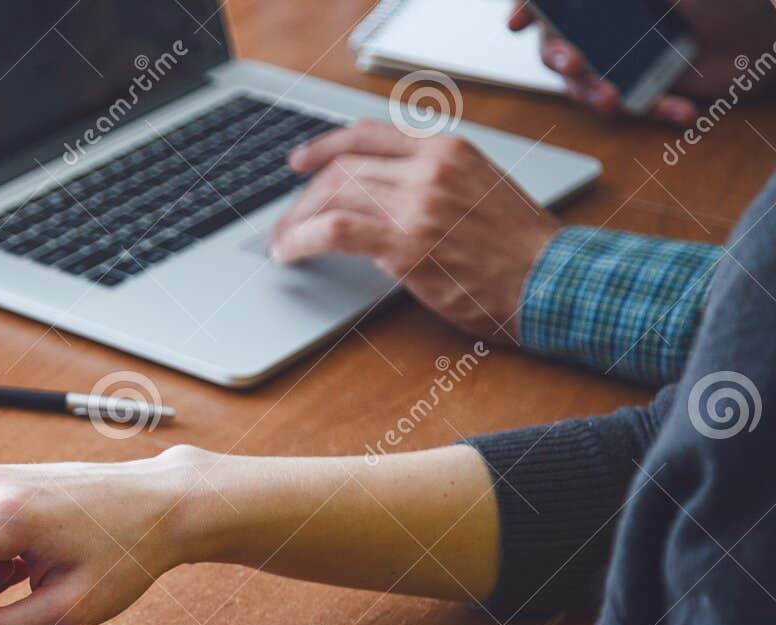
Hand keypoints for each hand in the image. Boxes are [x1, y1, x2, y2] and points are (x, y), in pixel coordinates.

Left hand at [269, 121, 558, 340]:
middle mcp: (429, 168)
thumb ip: (435, 182)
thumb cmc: (520, 249)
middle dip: (306, 198)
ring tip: (283, 244)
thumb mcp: (480, 190)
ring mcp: (417, 204)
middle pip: (343, 169)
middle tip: (287, 222)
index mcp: (448, 149)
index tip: (301, 161)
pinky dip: (301, 240)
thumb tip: (384, 195)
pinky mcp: (405, 244)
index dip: (326, 146)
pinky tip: (291, 253)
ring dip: (296, 222)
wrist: (551, 280)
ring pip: (333, 197)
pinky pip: (333, 231)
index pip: (369, 134)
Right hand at [509, 0, 775, 124]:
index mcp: (608, 0)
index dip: (529, 8)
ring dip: (594, 94)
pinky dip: (656, 111)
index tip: (518, 22)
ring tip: (613, 101)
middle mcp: (608, 26)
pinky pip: (634, 106)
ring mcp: (623, 59)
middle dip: (560, 58)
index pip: (555, 3)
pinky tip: (681, 111)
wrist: (766, 44)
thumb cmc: (727, 4)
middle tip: (574, 63)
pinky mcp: (644, 89)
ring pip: (587, 85)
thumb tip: (584, 0)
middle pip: (559, 46)